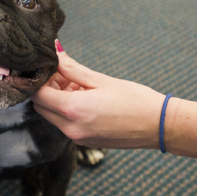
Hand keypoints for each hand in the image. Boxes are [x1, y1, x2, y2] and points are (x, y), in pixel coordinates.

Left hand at [31, 41, 165, 148]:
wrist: (158, 125)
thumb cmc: (134, 100)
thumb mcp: (100, 80)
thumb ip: (73, 68)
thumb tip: (55, 53)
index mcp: (73, 110)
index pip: (38, 95)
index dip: (39, 79)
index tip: (49, 68)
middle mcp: (71, 128)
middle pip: (42, 107)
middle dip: (48, 89)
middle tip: (64, 74)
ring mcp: (78, 138)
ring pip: (54, 116)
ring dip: (59, 100)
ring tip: (80, 85)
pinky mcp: (86, 142)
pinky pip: (67, 124)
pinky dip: (69, 111)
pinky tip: (87, 98)